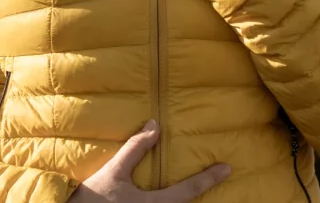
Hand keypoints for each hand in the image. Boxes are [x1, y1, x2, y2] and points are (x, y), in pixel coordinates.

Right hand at [68, 120, 229, 201]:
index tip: (227, 168)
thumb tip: (155, 124)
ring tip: (189, 191)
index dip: (209, 178)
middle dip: (198, 195)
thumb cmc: (92, 200)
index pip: (188, 190)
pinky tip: (163, 199)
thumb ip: (135, 149)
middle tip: (213, 178)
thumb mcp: (113, 172)